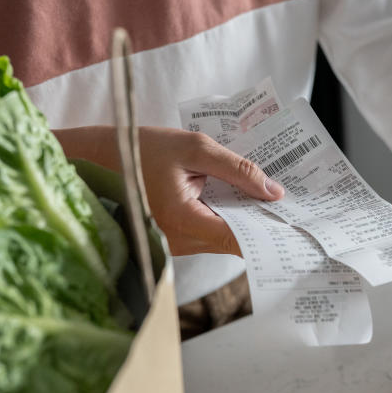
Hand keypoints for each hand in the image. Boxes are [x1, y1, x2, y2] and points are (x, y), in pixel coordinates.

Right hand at [138, 128, 283, 254]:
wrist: (101, 158)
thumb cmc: (143, 149)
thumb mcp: (195, 148)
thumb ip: (237, 169)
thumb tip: (273, 191)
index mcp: (182, 220)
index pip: (237, 238)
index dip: (266, 230)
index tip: (290, 219)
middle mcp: (178, 241)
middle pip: (233, 240)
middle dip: (258, 220)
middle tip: (284, 200)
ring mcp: (174, 244)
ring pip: (222, 238)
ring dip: (242, 218)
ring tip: (265, 194)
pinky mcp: (173, 238)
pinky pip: (208, 233)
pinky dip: (224, 217)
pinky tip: (237, 197)